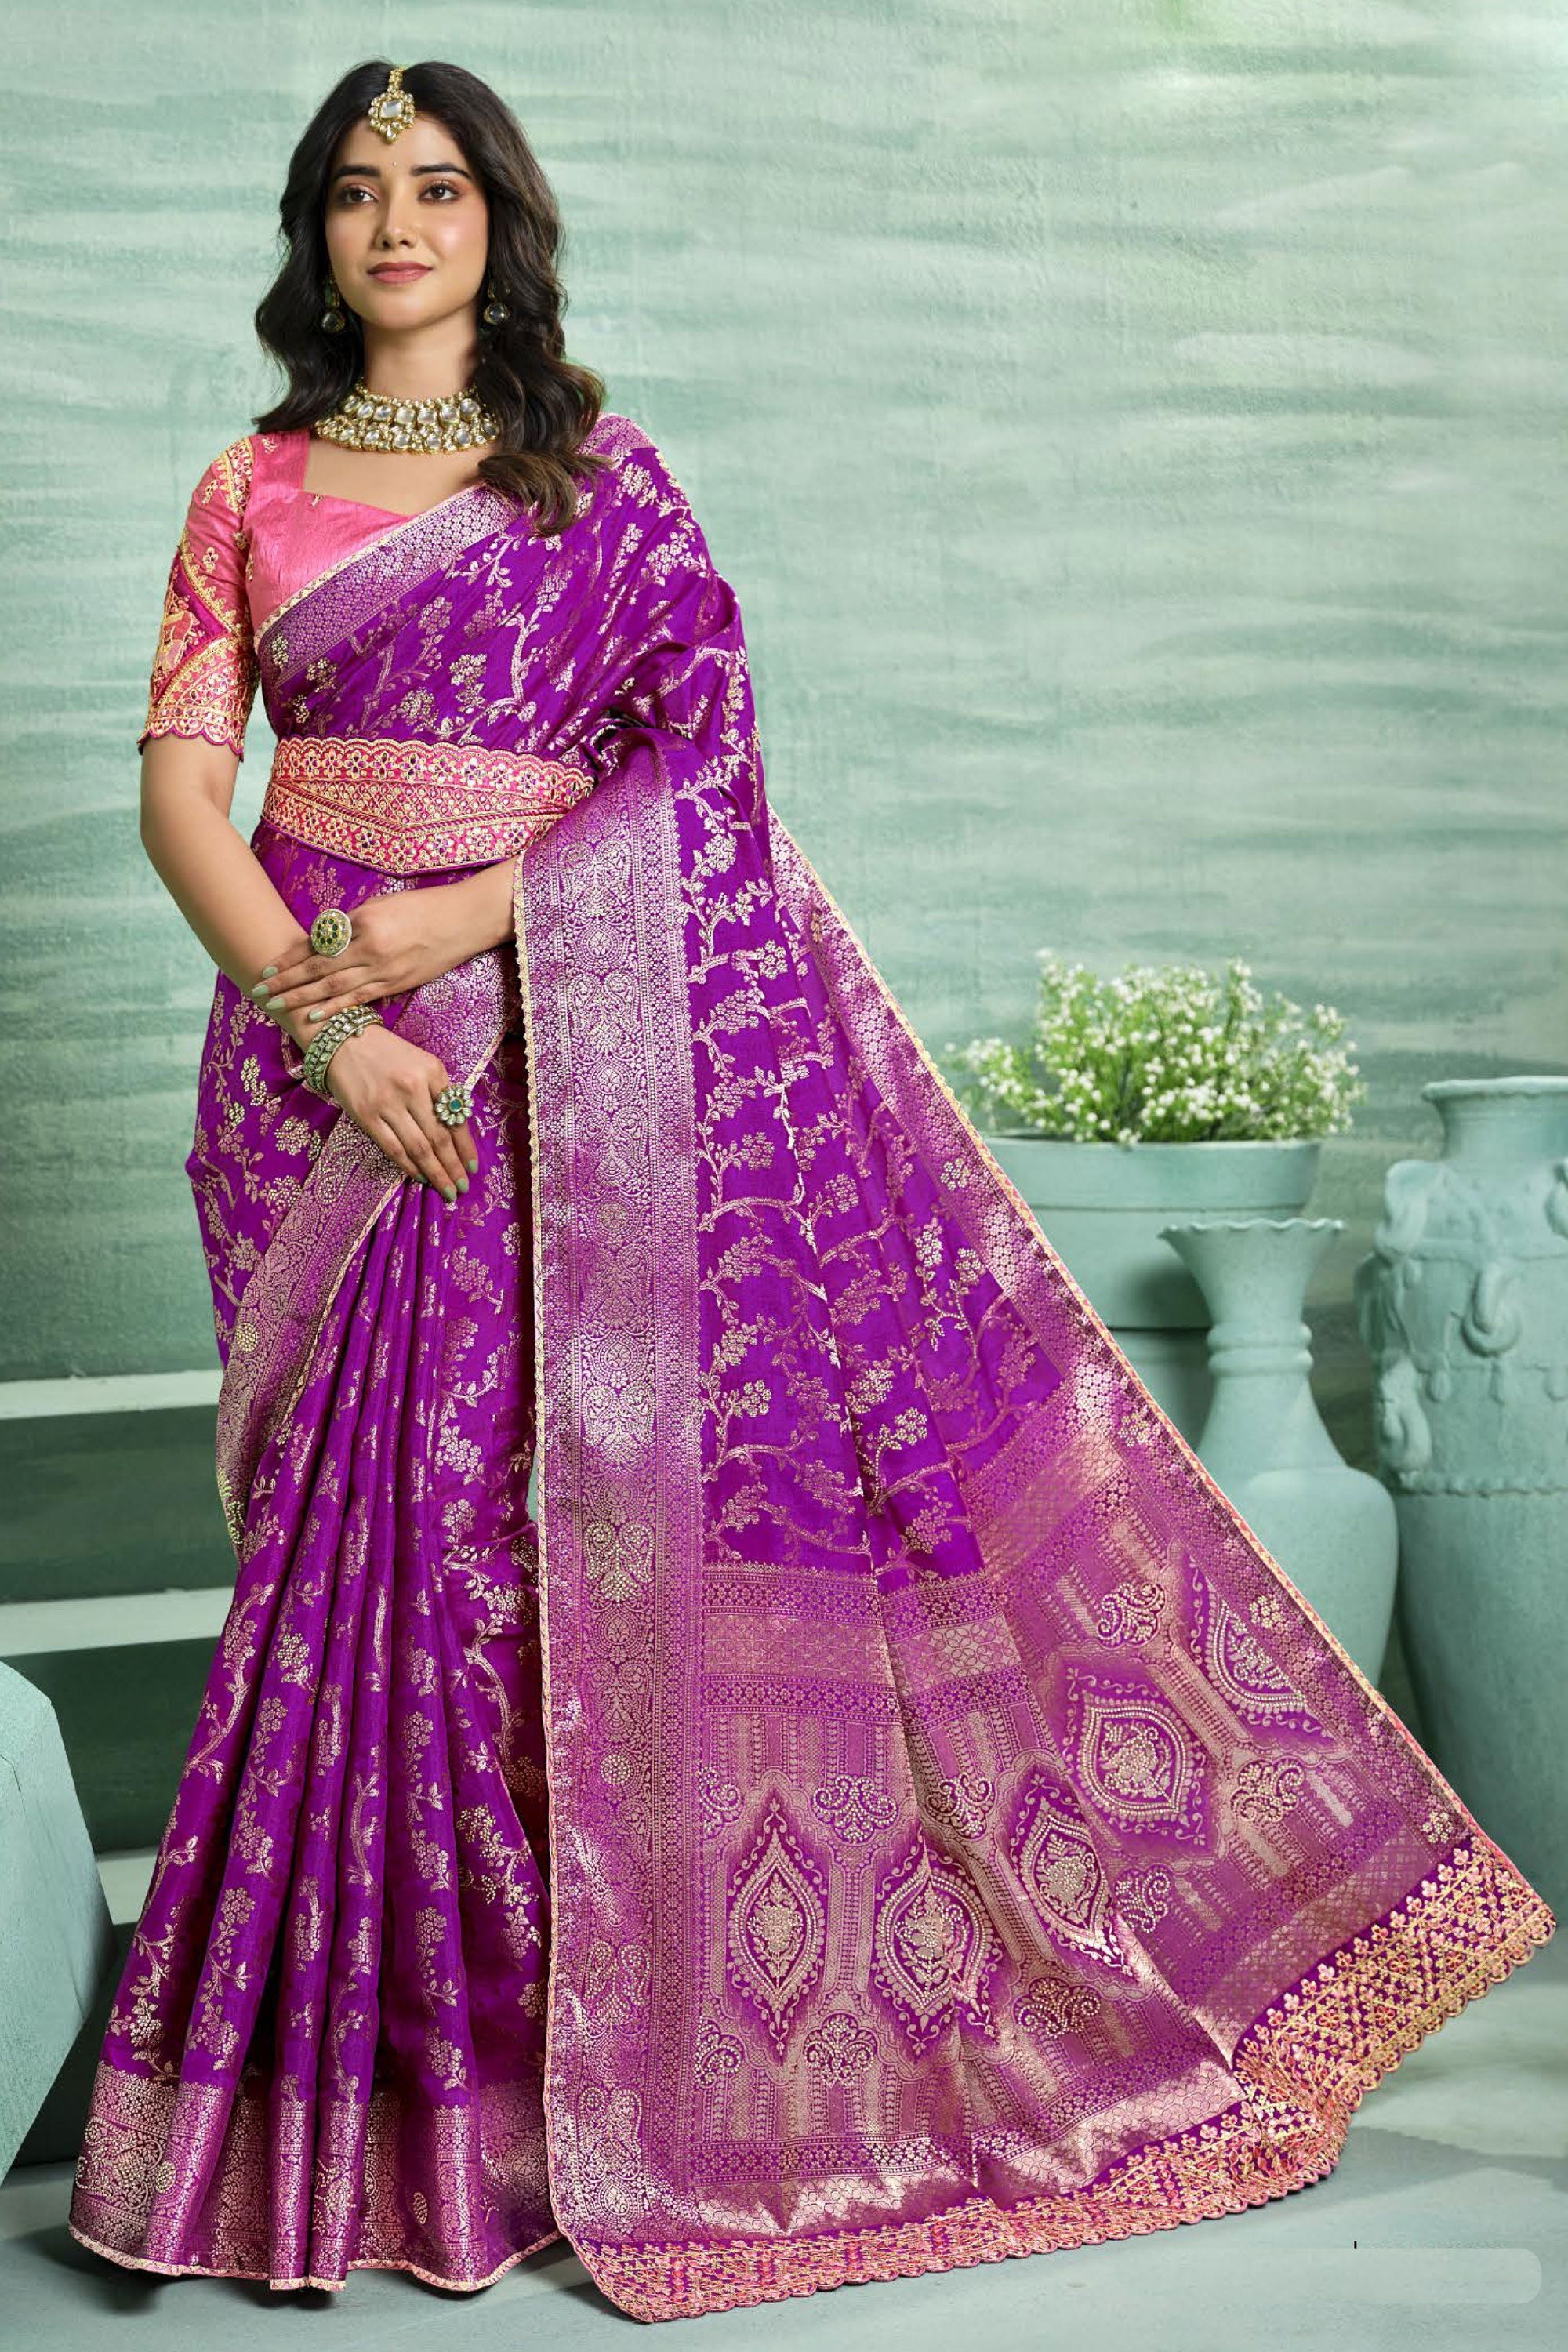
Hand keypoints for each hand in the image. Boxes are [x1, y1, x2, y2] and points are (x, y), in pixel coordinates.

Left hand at [249, 886, 469, 1029]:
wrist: (462, 921)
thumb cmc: (421, 907)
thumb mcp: (380, 906)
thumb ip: (351, 925)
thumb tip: (324, 941)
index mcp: (363, 922)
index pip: (318, 943)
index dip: (291, 957)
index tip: (269, 967)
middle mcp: (370, 947)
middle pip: (318, 969)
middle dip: (286, 981)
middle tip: (259, 990)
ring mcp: (383, 969)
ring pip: (334, 988)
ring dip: (302, 998)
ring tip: (277, 1006)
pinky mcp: (396, 984)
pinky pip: (360, 999)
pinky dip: (335, 1009)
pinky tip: (314, 1016)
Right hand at [317, 1023, 479, 1203]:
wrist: (344, 1041)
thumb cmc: (388, 1054)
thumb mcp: (422, 1063)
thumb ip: (439, 1093)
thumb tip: (456, 1132)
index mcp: (433, 1072)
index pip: (455, 1118)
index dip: (465, 1148)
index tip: (473, 1167)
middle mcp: (413, 1088)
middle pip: (438, 1138)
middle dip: (453, 1167)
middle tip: (461, 1188)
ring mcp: (388, 1103)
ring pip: (418, 1148)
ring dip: (434, 1173)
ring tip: (445, 1190)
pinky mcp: (366, 1116)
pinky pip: (393, 1148)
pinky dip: (408, 1166)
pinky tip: (420, 1177)